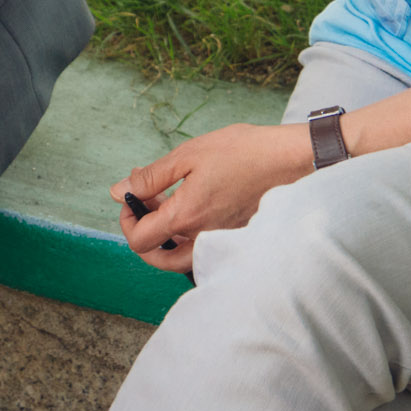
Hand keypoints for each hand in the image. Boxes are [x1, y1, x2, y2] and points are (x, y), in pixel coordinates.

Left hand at [112, 122, 316, 274]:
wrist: (289, 159)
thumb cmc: (241, 152)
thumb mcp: (187, 155)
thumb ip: (151, 177)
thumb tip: (121, 191)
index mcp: (186, 217)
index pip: (140, 241)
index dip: (126, 221)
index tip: (132, 198)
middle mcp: (203, 238)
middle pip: (158, 258)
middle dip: (143, 233)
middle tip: (146, 203)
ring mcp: (221, 241)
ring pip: (181, 258)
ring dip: (165, 237)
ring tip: (166, 202)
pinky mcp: (235, 238)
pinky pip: (203, 249)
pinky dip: (188, 233)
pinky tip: (191, 202)